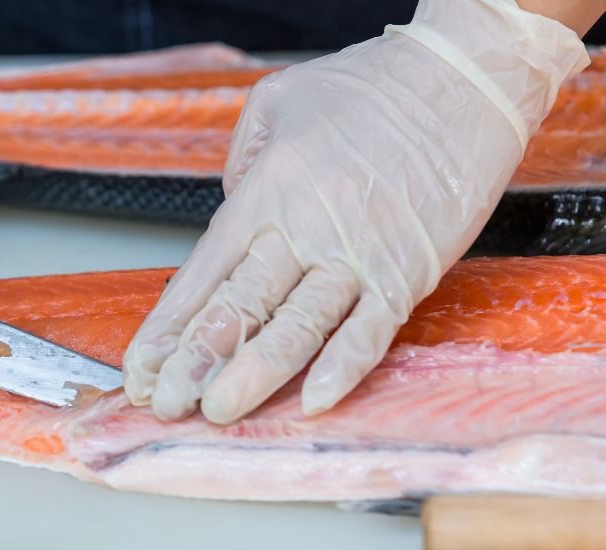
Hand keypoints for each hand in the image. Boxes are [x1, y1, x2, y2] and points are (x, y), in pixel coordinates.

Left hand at [123, 0, 587, 422]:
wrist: (464, 80)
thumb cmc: (368, 88)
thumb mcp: (276, 104)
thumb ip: (241, 166)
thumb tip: (229, 216)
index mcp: (265, 193)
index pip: (202, 274)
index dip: (168, 327)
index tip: (141, 368)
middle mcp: (303, 229)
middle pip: (238, 307)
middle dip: (195, 363)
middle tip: (164, 404)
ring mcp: (357, 255)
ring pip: (295, 328)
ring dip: (252, 376)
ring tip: (218, 413)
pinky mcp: (408, 272)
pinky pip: (370, 331)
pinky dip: (342, 370)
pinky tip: (311, 403)